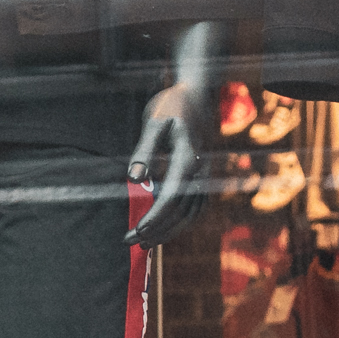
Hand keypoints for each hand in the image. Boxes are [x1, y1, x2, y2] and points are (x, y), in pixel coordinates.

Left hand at [127, 81, 211, 247]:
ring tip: (145, 242)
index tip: (137, 229)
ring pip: (191, 214)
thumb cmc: (172, 106)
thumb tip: (134, 178)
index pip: (173, 196)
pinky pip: (195, 207)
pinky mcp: (203, 178)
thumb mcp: (154, 123)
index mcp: (188, 158)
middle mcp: (201, 171)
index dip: (156, 217)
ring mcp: (205, 176)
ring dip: (169, 230)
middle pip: (183, 211)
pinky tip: (162, 228)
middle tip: (133, 242)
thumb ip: (143, 150)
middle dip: (159, 230)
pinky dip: (179, 222)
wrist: (196, 95)